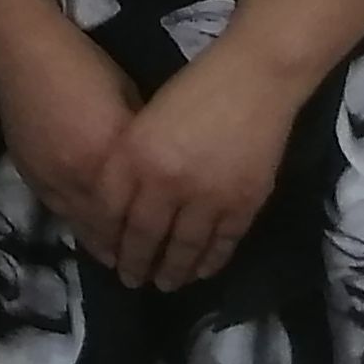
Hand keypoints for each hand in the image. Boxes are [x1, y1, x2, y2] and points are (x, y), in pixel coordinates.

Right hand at [0, 13, 138, 268]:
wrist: (19, 47)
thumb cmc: (83, 63)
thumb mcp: (128, 98)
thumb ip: (141, 143)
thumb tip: (157, 173)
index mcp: (109, 154)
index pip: (136, 212)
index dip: (152, 238)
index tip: (172, 254)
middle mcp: (79, 175)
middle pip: (109, 229)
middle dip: (129, 254)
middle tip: (149, 273)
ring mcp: (50, 178)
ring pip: (83, 227)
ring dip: (104, 247)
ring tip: (123, 263)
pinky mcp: (30, 174)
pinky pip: (61, 213)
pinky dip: (81, 228)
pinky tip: (93, 235)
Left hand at [98, 43, 314, 296]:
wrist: (254, 79)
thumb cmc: (193, 90)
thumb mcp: (145, 122)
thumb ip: (129, 164)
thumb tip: (119, 209)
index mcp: (136, 157)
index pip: (115, 215)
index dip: (111, 242)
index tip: (109, 258)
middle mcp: (167, 182)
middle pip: (146, 237)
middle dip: (138, 265)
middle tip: (133, 282)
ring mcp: (208, 196)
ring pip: (185, 248)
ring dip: (174, 271)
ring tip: (166, 284)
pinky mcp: (243, 203)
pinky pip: (222, 244)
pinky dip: (210, 262)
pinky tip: (202, 271)